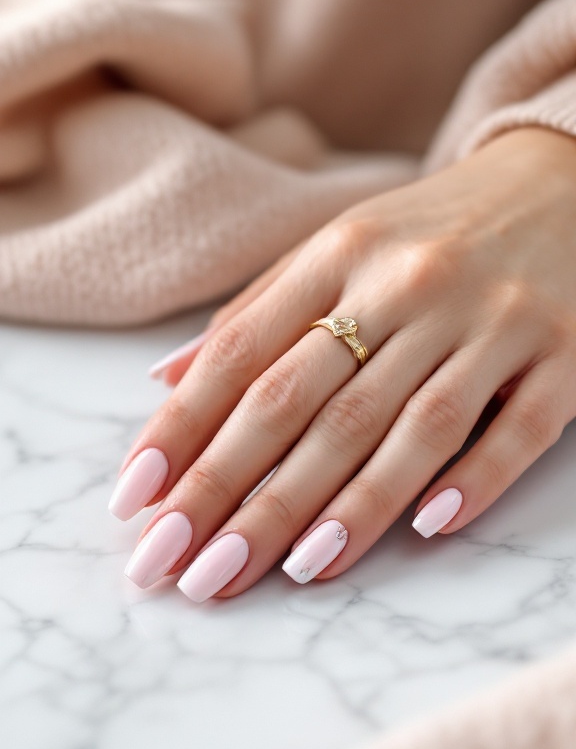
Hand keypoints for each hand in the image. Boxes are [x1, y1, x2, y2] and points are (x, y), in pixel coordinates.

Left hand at [108, 126, 575, 599]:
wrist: (563, 179)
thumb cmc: (432, 230)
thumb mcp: (338, 246)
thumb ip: (256, 312)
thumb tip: (164, 382)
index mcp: (340, 256)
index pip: (242, 355)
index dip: (183, 432)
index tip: (136, 502)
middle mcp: (409, 285)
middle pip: (309, 404)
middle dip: (239, 492)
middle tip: (186, 565)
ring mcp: (492, 320)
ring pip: (408, 425)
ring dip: (344, 505)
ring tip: (286, 569)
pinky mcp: (563, 353)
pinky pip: (515, 427)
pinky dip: (474, 479)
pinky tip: (426, 530)